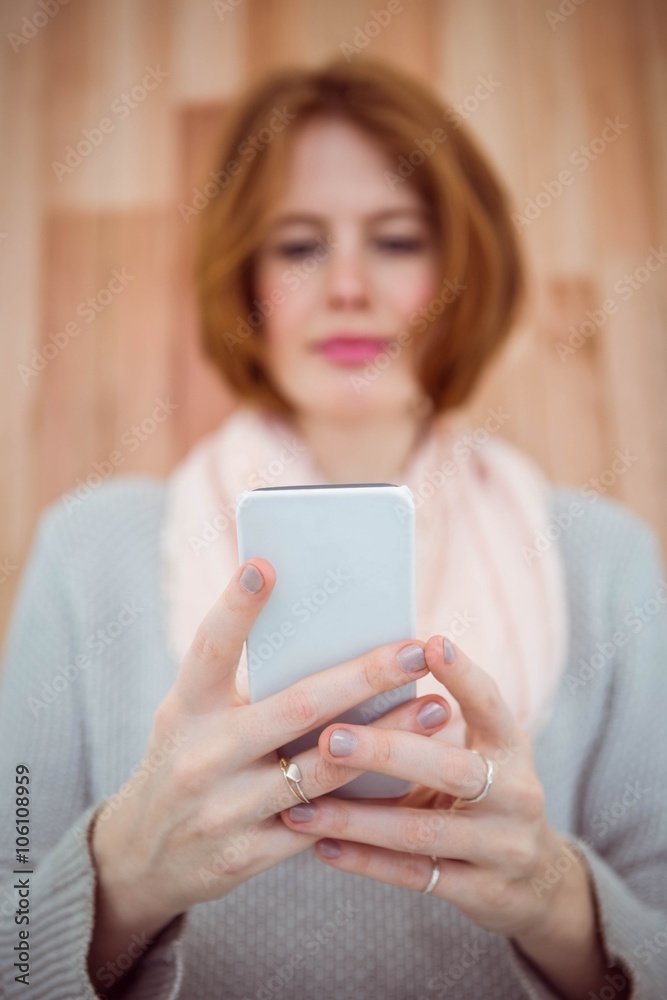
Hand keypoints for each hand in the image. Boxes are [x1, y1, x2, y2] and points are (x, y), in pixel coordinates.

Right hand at [87, 561, 450, 981]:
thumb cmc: (187, 759)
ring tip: (435, 709)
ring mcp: (224, 809)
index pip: (211, 648)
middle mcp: (202, 755)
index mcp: (185, 707)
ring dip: (386, 738)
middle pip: (295, 707)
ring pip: (322, 768)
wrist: (144, 856)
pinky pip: (323, 823)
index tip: (266, 565)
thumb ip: (244, 686)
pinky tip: (410, 774)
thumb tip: (327, 638)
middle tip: (413, 649)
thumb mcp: (193, 716)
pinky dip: (368, 796)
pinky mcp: (246, 855)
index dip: (236, 607)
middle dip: (362, 677)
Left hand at [280, 635, 619, 999]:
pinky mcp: (484, 892)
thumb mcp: (479, 752)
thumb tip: (355, 676)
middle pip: (451, 769)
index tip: (430, 643)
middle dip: (387, 751)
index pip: (491, 704)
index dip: (464, 675)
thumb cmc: (485, 792)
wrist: (536, 879)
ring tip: (301, 807)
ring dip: (356, 819)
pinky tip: (322, 846)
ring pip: (422, 831)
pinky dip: (365, 862)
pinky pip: (415, 876)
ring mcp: (503, 847)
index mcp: (512, 745)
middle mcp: (517, 793)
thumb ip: (434, 725)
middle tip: (330, 737)